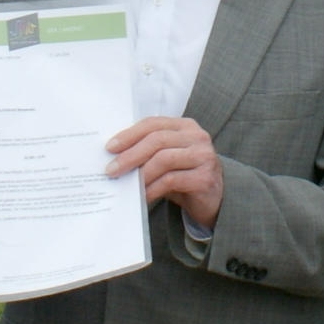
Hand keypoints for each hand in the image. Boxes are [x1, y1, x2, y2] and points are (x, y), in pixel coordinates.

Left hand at [106, 115, 223, 228]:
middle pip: (157, 140)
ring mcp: (203, 156)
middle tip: (111, 169)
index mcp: (185, 126)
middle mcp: (197, 137)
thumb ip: (148, 152)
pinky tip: (142, 196)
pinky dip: (152, 188)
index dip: (129, 134)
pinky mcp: (205, 177)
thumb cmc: (185, 176)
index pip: (153, 124)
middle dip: (130, 155)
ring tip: (125, 185)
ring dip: (140, 173)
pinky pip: (171, 180)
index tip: (109, 148)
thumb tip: (114, 158)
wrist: (214, 199)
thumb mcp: (168, 159)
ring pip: (163, 159)